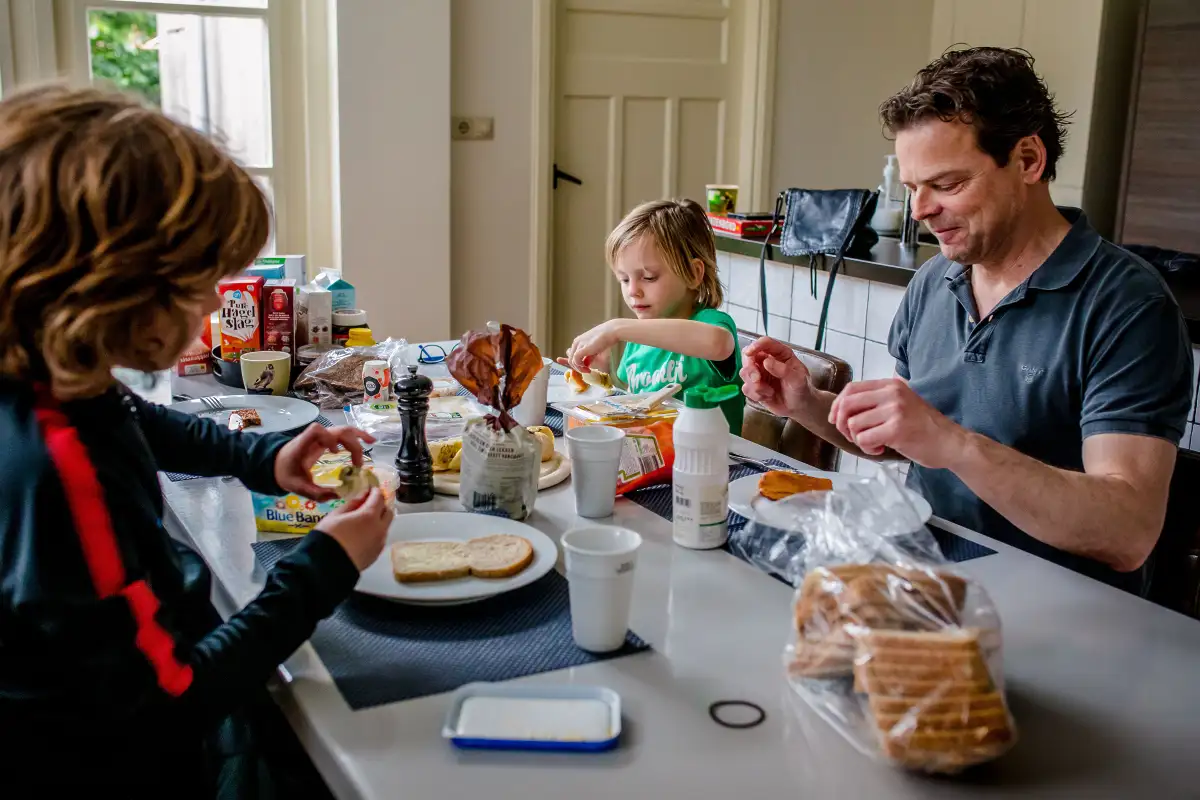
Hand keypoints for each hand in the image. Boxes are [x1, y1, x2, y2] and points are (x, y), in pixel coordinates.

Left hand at [275, 424, 376, 501]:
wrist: (277, 464)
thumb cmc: (286, 473)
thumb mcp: (297, 487)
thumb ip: (315, 493)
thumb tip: (338, 495)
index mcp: (304, 444)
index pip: (317, 431)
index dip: (329, 438)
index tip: (335, 453)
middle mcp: (315, 437)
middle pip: (338, 430)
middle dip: (352, 444)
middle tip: (358, 465)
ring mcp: (322, 437)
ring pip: (343, 430)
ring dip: (358, 437)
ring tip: (372, 443)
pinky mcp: (327, 440)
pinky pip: (343, 435)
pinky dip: (356, 437)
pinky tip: (368, 441)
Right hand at [318, 488, 392, 570]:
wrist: (327, 566)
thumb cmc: (328, 537)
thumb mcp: (335, 516)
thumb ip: (351, 505)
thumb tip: (361, 497)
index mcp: (369, 516)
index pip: (379, 498)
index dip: (375, 492)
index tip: (370, 490)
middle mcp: (379, 528)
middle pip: (388, 512)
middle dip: (381, 506)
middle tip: (370, 504)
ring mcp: (379, 543)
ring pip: (385, 527)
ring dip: (379, 521)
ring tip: (364, 521)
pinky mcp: (376, 554)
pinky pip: (380, 539)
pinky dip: (375, 533)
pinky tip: (363, 535)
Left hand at [561, 321, 620, 372]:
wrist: (610, 332)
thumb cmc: (605, 339)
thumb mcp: (594, 349)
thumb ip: (588, 356)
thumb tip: (585, 365)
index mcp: (578, 341)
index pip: (571, 355)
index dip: (576, 363)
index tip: (584, 367)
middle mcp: (576, 343)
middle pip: (570, 359)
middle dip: (578, 367)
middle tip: (587, 371)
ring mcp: (578, 345)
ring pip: (572, 361)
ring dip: (579, 368)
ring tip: (588, 370)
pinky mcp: (581, 349)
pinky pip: (575, 360)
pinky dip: (580, 366)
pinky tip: (587, 368)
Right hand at [739, 337, 812, 417]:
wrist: (799, 407)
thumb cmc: (802, 390)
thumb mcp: (797, 379)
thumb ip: (783, 370)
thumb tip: (766, 362)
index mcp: (780, 354)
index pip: (765, 343)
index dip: (755, 346)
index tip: (750, 353)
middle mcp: (767, 361)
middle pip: (749, 356)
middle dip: (750, 368)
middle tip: (757, 379)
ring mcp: (760, 374)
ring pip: (745, 372)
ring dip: (754, 384)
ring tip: (769, 392)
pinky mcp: (754, 386)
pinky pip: (746, 388)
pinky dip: (755, 394)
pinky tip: (767, 397)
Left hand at [828, 378, 963, 467]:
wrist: (952, 443)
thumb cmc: (924, 428)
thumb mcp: (901, 405)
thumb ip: (877, 403)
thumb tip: (842, 410)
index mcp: (891, 385)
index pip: (851, 389)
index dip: (837, 406)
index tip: (836, 420)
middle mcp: (892, 394)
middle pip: (847, 404)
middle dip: (843, 424)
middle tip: (854, 436)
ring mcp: (895, 410)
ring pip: (854, 424)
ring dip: (858, 440)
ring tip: (874, 444)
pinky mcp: (896, 429)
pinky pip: (864, 439)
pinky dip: (867, 449)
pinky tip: (881, 450)